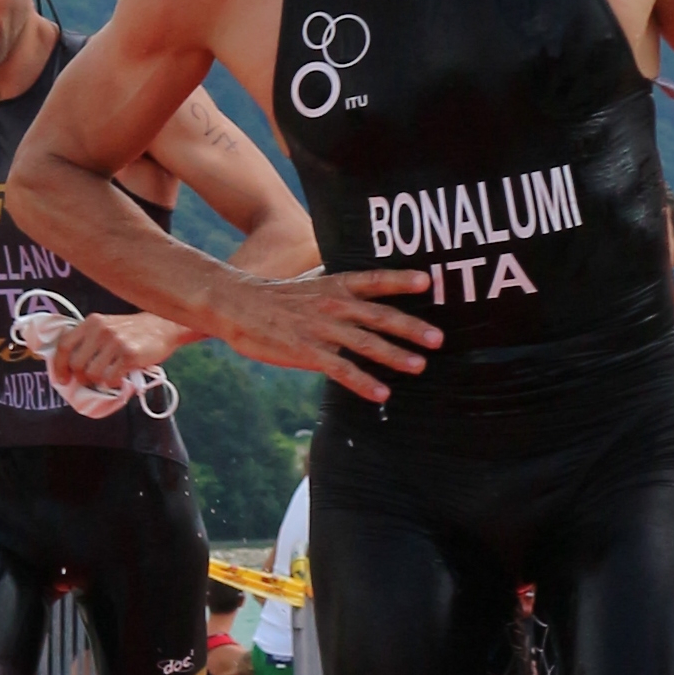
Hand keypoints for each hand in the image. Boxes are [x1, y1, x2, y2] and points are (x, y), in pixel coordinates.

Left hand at [42, 306, 180, 397]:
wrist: (163, 327)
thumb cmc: (133, 332)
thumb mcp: (107, 327)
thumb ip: (88, 341)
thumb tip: (69, 367)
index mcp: (91, 322)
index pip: (64, 345)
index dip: (59, 365)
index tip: (62, 379)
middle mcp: (100, 329)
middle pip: (76, 364)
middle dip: (81, 378)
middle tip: (91, 380)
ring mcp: (115, 342)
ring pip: (92, 374)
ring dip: (99, 381)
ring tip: (109, 376)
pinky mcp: (129, 355)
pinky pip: (110, 379)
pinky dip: (113, 383)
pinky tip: (120, 377)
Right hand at [219, 265, 443, 398]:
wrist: (235, 305)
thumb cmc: (274, 298)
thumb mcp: (310, 284)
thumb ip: (338, 289)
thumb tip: (363, 291)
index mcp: (335, 285)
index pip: (374, 280)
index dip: (401, 280)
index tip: (428, 283)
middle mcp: (333, 305)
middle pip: (379, 315)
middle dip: (411, 327)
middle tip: (438, 338)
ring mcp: (320, 329)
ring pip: (366, 343)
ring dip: (395, 355)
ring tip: (419, 365)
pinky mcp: (307, 352)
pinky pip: (342, 370)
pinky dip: (364, 382)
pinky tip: (382, 394)